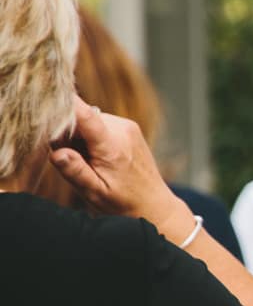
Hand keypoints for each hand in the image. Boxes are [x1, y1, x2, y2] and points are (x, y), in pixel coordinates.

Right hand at [48, 95, 186, 229]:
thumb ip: (76, 171)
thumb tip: (57, 153)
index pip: (85, 115)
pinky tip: (100, 156)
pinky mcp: (127, 126)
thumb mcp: (95, 193)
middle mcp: (122, 129)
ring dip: (80, 137)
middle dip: (69, 136)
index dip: (63, 104)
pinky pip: (98, 123)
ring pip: (87, 120)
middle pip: (79, 118)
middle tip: (77, 161)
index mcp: (112, 146)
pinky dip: (92, 137)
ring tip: (92, 162)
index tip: (46, 102)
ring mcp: (126, 125)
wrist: (153, 203)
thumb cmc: (123, 202)